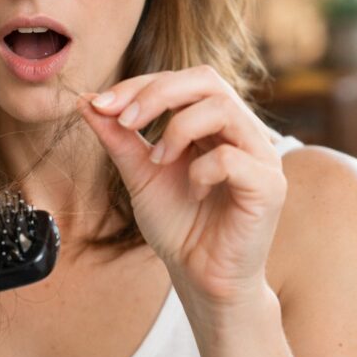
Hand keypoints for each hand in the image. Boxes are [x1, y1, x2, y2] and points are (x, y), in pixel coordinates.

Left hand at [77, 65, 286, 311]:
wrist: (201, 277)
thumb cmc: (178, 226)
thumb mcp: (140, 175)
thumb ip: (119, 139)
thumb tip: (87, 102)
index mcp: (214, 123)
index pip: (182, 81)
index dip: (140, 85)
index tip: (101, 105)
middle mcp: (242, 131)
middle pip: (206, 79)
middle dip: (157, 93)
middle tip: (124, 120)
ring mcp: (260, 155)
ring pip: (222, 108)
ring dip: (177, 129)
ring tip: (158, 161)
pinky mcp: (269, 186)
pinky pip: (232, 157)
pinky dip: (201, 170)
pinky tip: (194, 193)